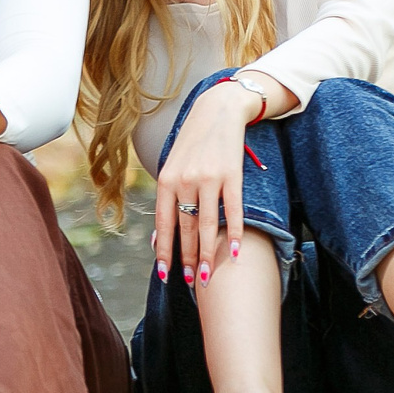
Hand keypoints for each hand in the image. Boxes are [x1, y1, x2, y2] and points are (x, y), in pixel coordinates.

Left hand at [152, 81, 266, 288]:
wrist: (216, 110)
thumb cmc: (192, 144)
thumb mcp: (172, 167)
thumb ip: (167, 199)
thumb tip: (159, 237)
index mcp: (166, 180)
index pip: (163, 223)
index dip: (164, 251)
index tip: (164, 274)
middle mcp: (185, 180)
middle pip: (185, 228)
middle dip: (186, 258)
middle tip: (189, 282)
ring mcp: (209, 178)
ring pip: (207, 225)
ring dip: (207, 253)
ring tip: (206, 275)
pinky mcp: (232, 175)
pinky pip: (233, 210)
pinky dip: (234, 233)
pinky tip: (235, 252)